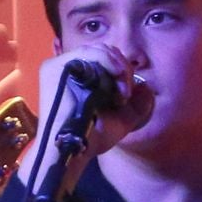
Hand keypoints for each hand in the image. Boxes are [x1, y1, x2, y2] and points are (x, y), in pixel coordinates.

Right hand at [33, 46, 155, 162]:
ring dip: (117, 67)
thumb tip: (145, 86)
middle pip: (103, 51)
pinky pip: (88, 53)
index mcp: (79, 77)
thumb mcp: (122, 119)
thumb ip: (137, 103)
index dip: (122, 70)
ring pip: (98, 50)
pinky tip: (117, 77)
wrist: (72, 150)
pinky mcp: (57, 67)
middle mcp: (68, 68)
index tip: (127, 93)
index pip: (105, 59)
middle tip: (126, 93)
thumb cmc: (92, 138)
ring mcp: (60, 66)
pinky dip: (107, 61)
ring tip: (122, 91)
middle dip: (122, 68)